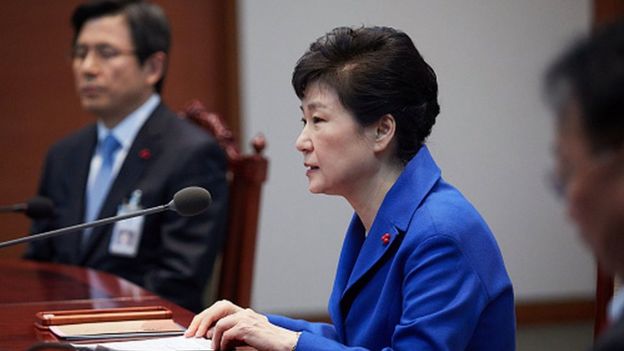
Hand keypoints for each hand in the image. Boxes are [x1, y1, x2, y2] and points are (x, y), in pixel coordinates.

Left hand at [184, 300, 299, 350]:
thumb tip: (210, 337)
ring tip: (214, 349)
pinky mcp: (248, 328)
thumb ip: (231, 335)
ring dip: (213, 338)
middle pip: (218, 308)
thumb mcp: (246, 339)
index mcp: (244, 313)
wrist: (286, 345)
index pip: (219, 308)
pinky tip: (225, 350)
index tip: (194, 330)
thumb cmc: (268, 344)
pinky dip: (223, 344)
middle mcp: (245, 312)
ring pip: (220, 323)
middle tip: (193, 335)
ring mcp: (247, 318)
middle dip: (201, 321)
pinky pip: (227, 334)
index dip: (204, 317)